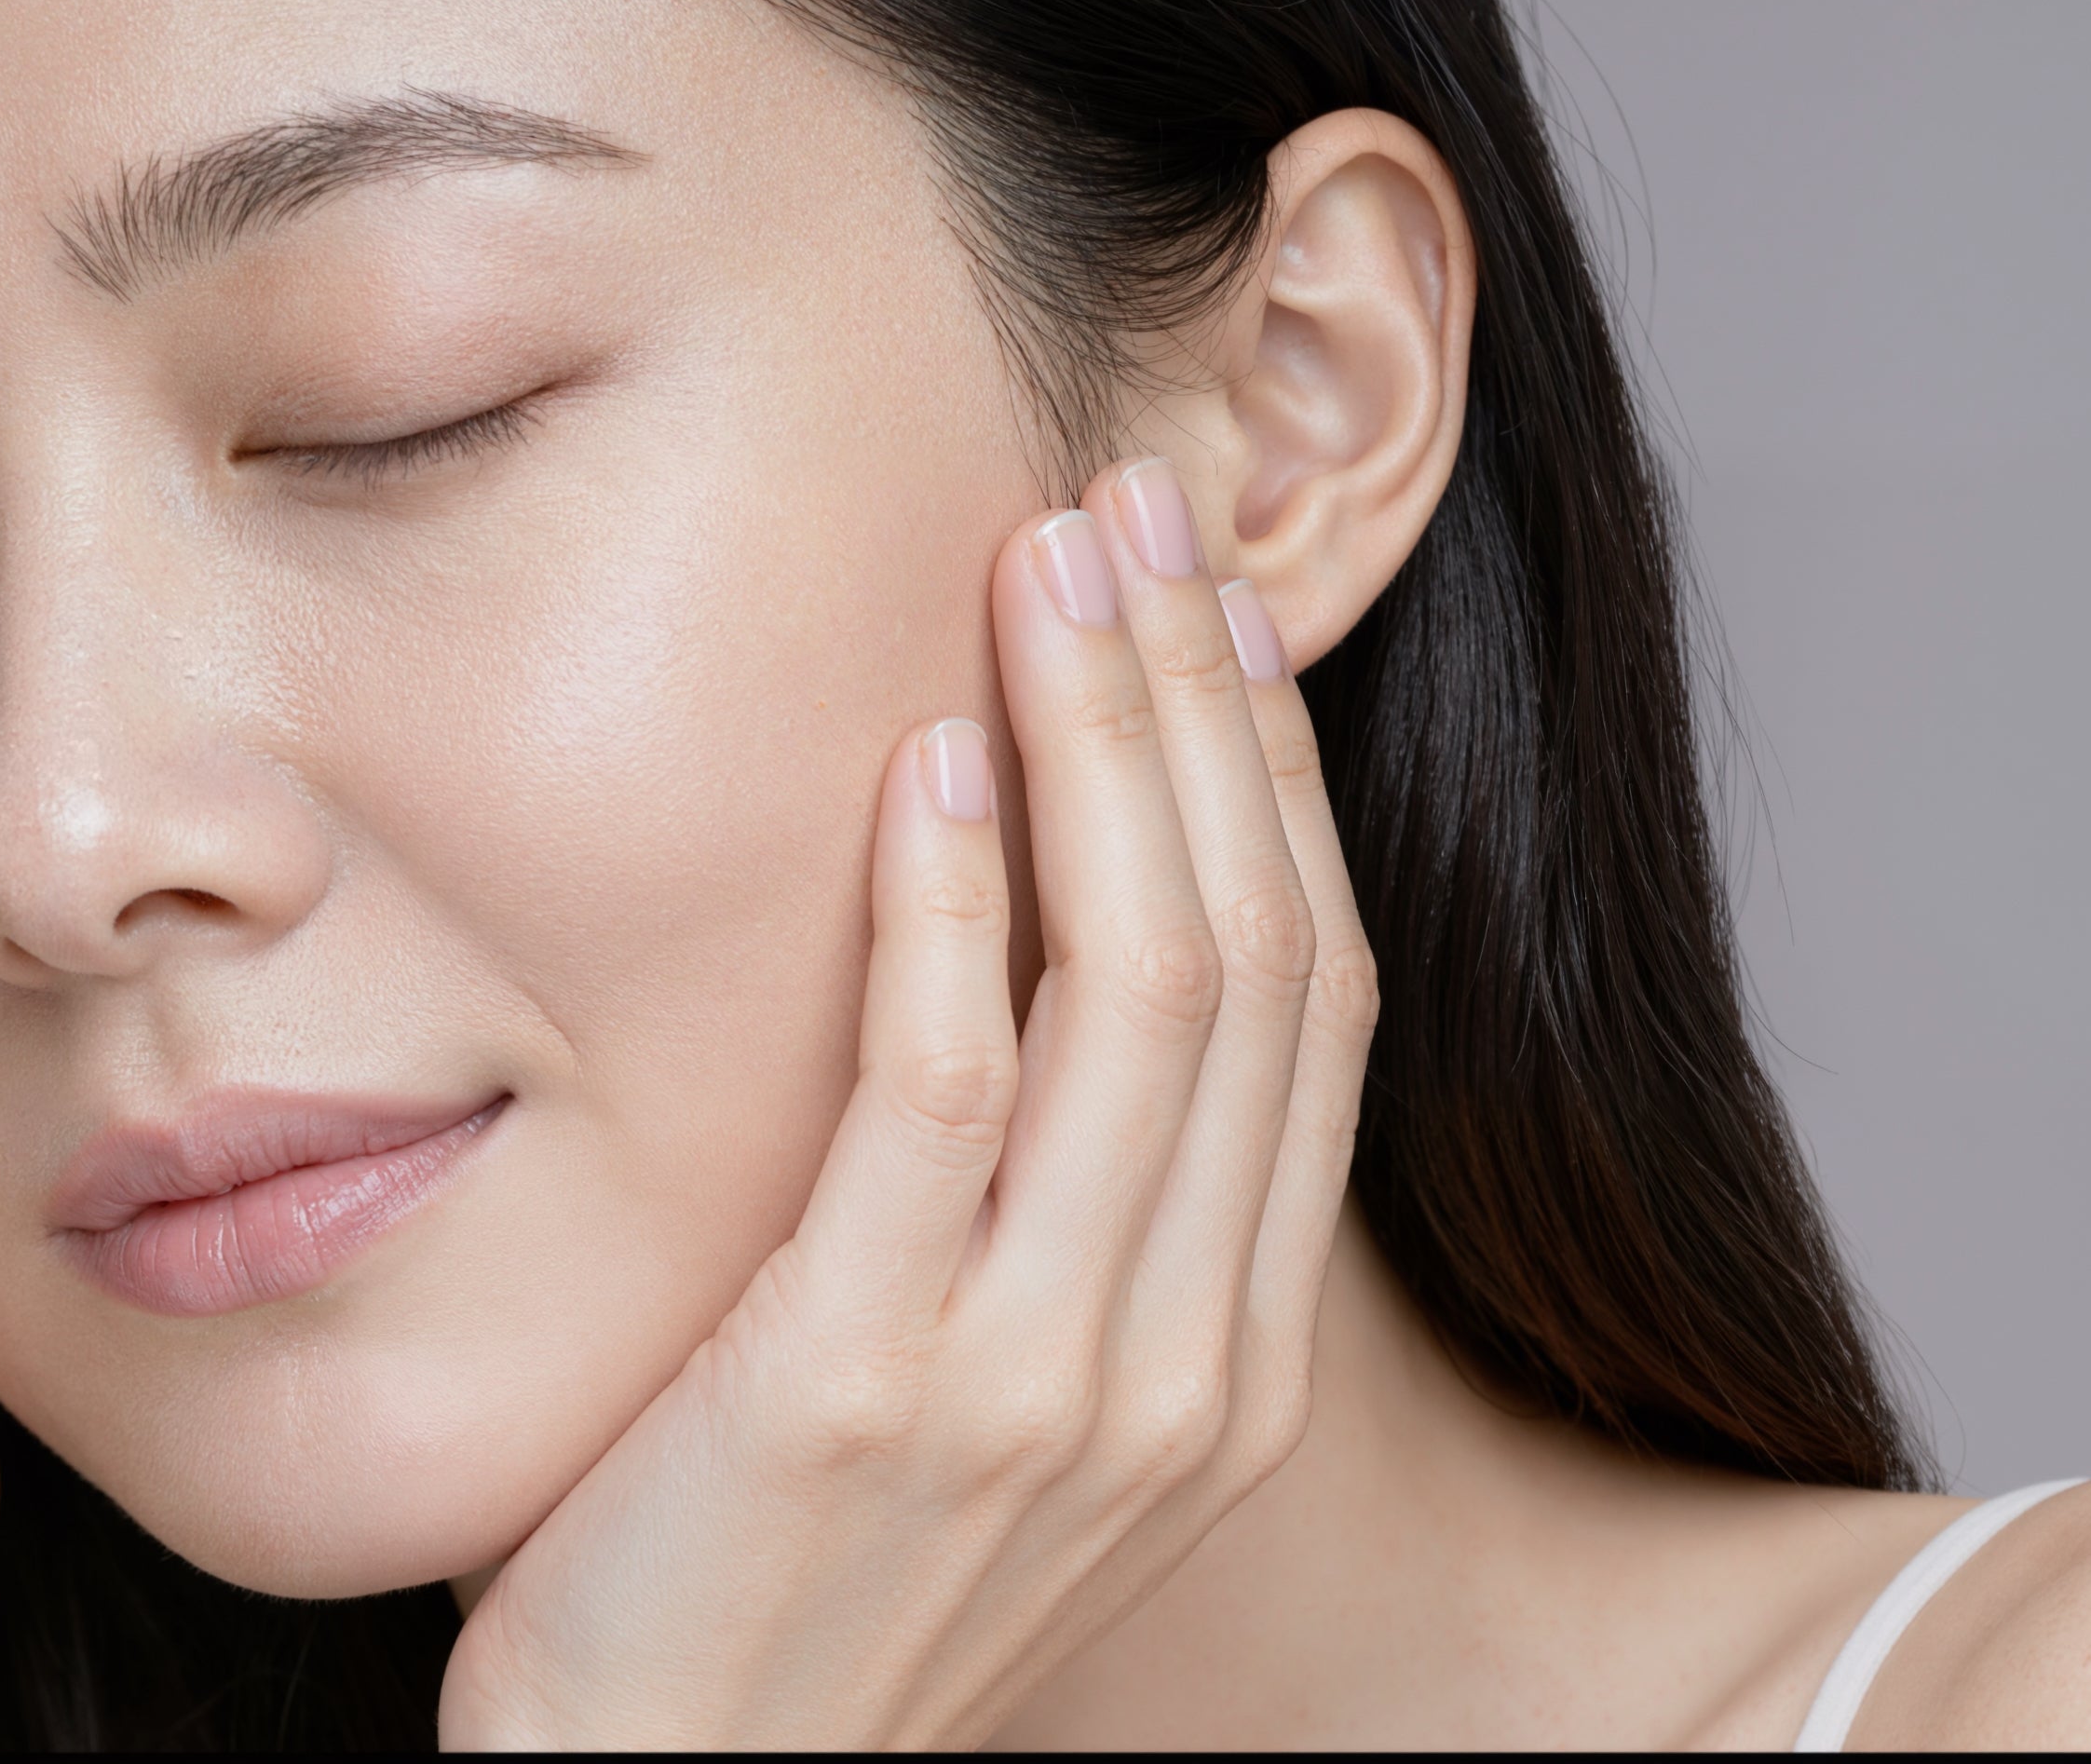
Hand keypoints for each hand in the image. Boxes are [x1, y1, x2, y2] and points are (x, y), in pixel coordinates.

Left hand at [436, 458, 1376, 1746]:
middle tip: (1134, 504)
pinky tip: (922, 748)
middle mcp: (1179, 1363)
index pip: (1306, 1007)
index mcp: (1226, 1359)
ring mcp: (1040, 1382)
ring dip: (1099, 744)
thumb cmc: (784, 1585)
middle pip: (1250, 957)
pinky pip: (943, 1093)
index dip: (1268, 783)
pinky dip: (949, 901)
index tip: (1208, 609)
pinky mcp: (860, 1381)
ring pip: (1139, 990)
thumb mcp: (973, 1404)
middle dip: (1198, 707)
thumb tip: (1017, 972)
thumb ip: (1037, 1221)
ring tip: (1046, 556)